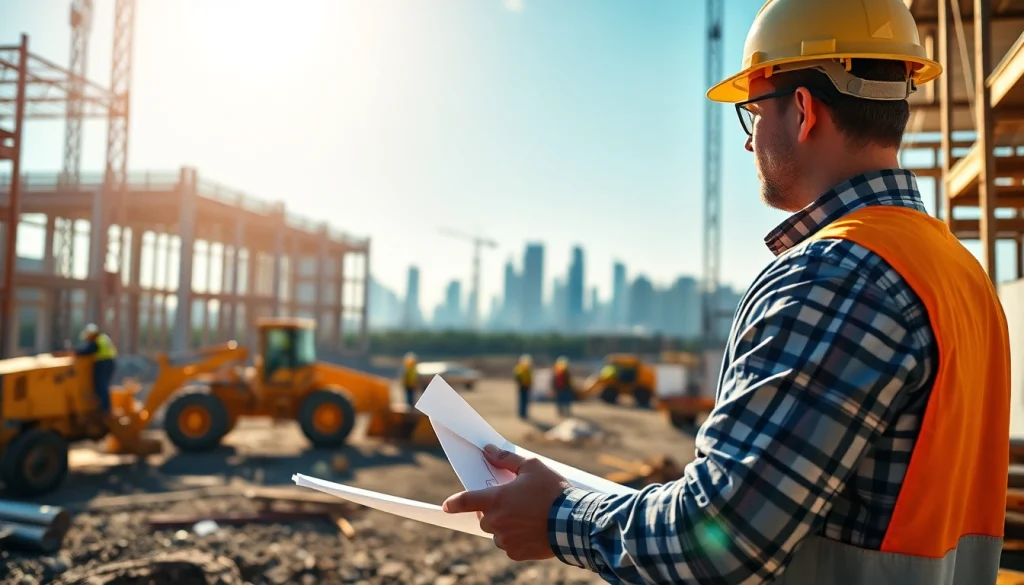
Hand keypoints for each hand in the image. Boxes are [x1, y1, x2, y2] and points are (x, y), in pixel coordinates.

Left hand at [442, 444, 570, 560]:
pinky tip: (531, 530)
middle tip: (512, 503)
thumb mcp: (532, 467)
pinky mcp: (516, 553)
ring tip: (526, 517)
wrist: (575, 522)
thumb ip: (506, 459)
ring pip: (497, 533)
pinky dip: (516, 539)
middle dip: (494, 510)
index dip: (454, 503)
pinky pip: (509, 546)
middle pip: (484, 517)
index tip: (446, 506)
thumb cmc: (553, 491)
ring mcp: (506, 540)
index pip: (466, 501)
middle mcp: (497, 522)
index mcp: (496, 500)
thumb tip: (488, 450)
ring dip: (505, 526)